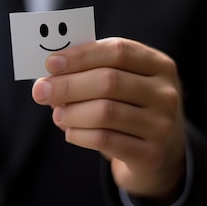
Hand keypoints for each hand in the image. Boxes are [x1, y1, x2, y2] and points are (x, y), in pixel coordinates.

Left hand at [32, 37, 185, 203]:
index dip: (81, 56)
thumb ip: (91, 73)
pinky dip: (79, 135)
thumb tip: (50, 77)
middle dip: (68, 85)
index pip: (118, 51)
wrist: (160, 151)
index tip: (51, 63)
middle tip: (40, 91)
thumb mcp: (122, 83)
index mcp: (158, 64)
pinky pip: (105, 140)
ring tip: (57, 114)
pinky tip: (70, 132)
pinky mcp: (151, 154)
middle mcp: (165, 93)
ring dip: (71, 112)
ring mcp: (162, 125)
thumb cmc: (130, 107)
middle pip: (110, 81)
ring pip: (105, 112)